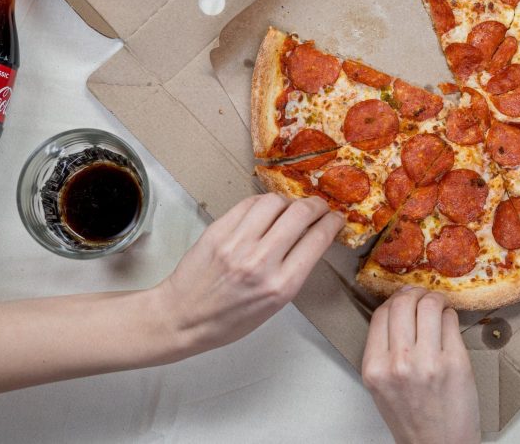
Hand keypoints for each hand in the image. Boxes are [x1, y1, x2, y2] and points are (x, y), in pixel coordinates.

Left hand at [153, 193, 343, 355]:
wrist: (182, 318)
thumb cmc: (230, 319)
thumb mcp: (275, 304)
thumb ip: (295, 269)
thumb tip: (312, 237)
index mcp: (281, 285)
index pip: (318, 239)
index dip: (333, 223)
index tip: (336, 219)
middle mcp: (261, 261)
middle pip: (300, 213)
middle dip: (317, 205)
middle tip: (319, 208)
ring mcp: (237, 243)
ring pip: (275, 201)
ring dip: (289, 202)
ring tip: (289, 209)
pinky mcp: (218, 231)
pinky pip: (248, 203)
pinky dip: (263, 202)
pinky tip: (265, 211)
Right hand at [363, 288, 480, 443]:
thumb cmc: (412, 419)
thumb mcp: (381, 387)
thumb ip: (383, 351)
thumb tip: (397, 312)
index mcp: (375, 368)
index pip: (381, 314)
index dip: (395, 299)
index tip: (404, 298)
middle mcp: (399, 363)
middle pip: (403, 303)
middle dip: (415, 293)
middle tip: (423, 295)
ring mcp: (428, 361)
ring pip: (429, 304)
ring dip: (436, 299)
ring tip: (439, 306)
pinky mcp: (455, 362)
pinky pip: (451, 320)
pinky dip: (450, 315)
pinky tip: (449, 322)